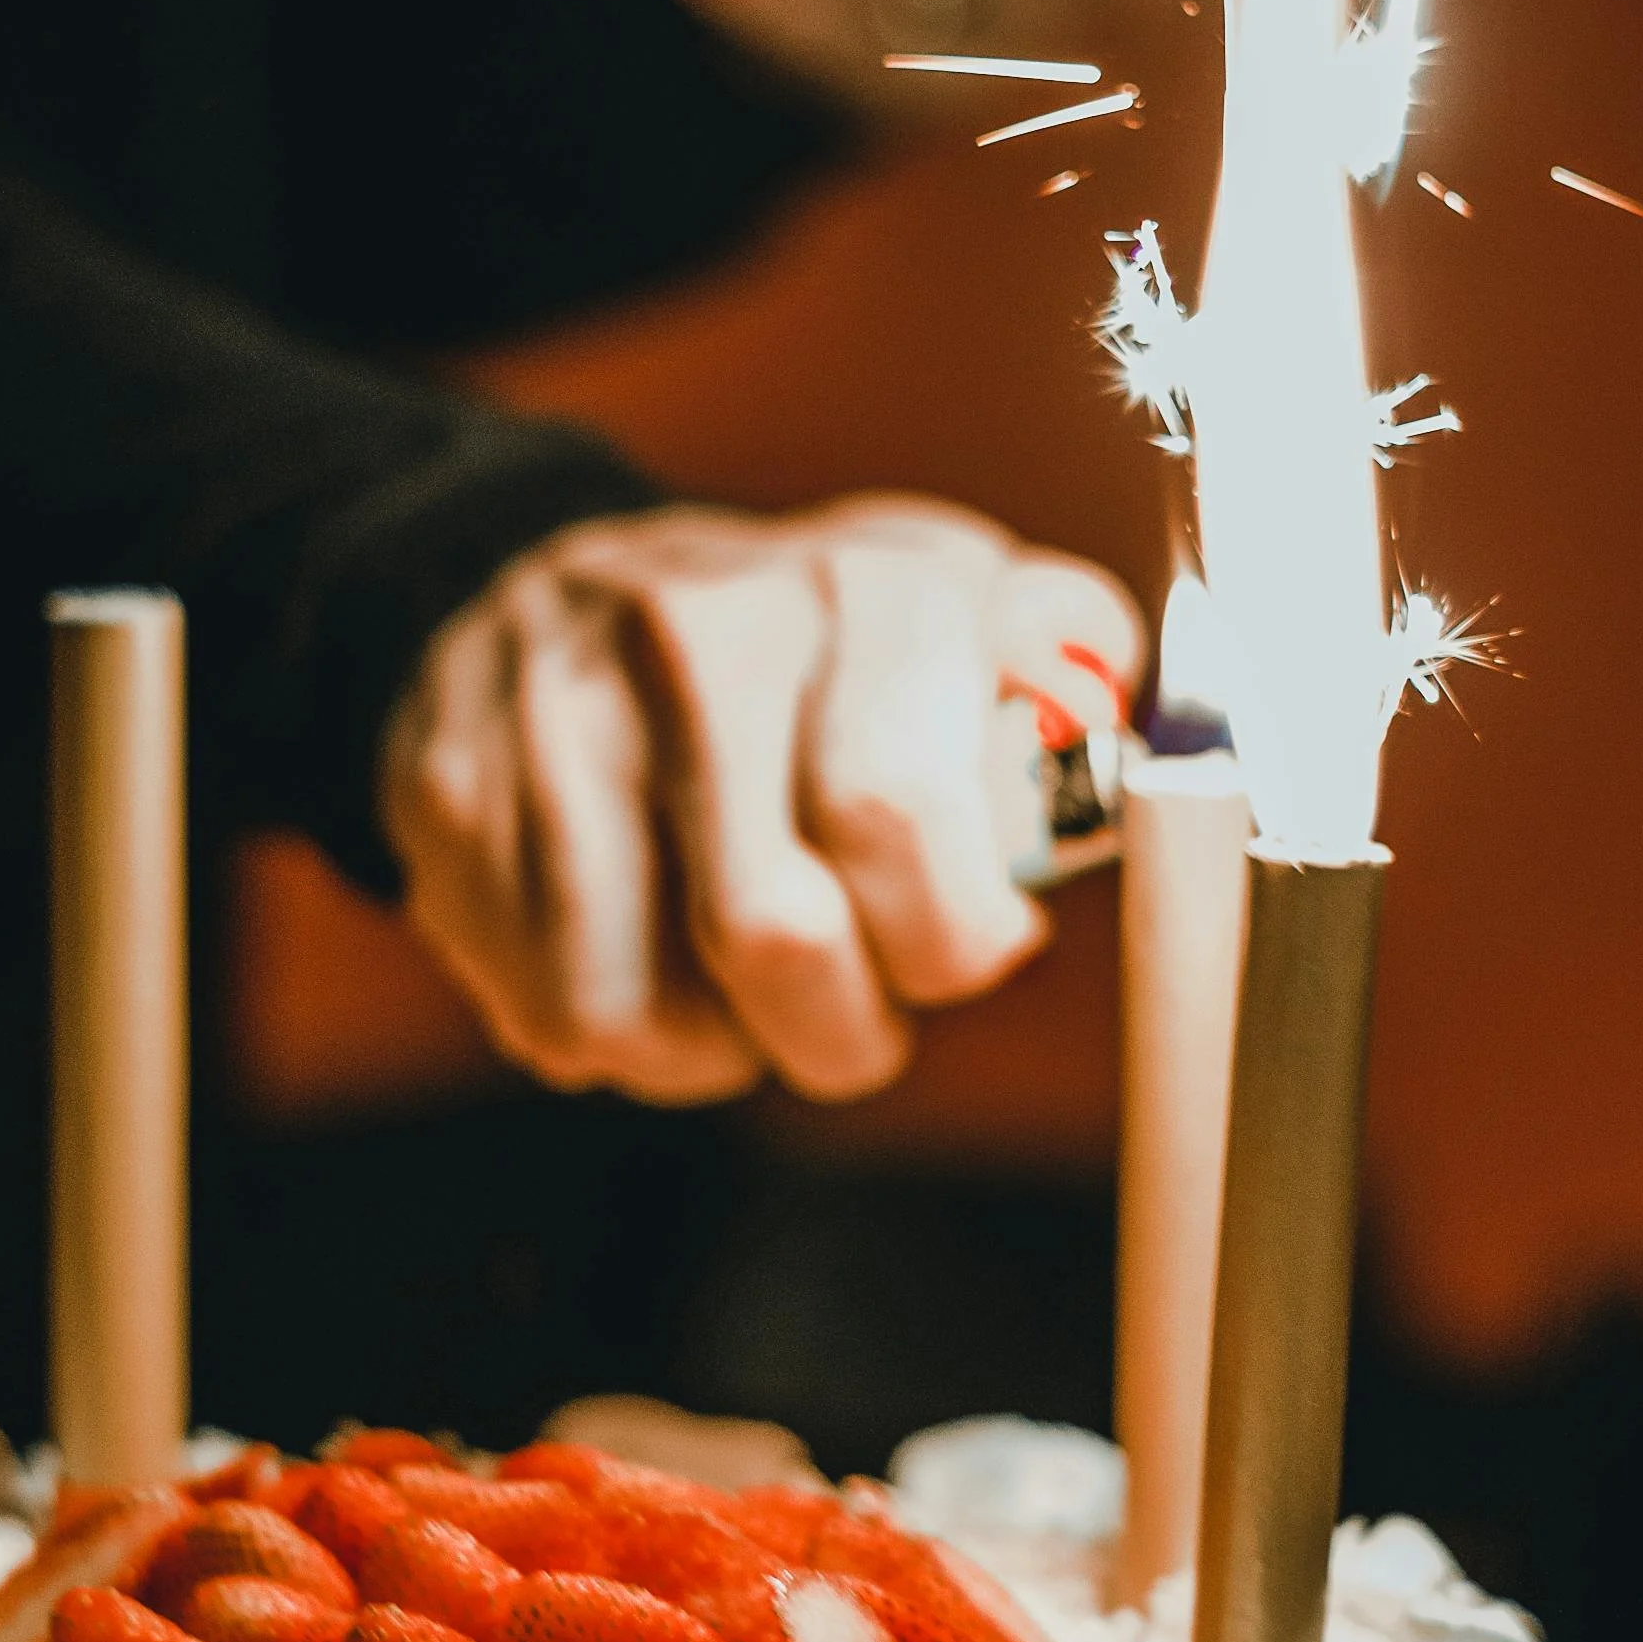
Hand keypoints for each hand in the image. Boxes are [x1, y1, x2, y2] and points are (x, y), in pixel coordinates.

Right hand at [379, 496, 1142, 1105]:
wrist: (562, 585)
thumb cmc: (812, 648)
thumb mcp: (969, 620)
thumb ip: (1077, 691)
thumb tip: (1191, 774)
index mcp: (869, 589)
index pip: (901, 823)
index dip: (944, 945)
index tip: (958, 953)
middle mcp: (702, 632)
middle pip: (775, 937)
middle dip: (838, 1033)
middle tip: (854, 1022)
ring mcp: (557, 713)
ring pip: (641, 1014)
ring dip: (715, 1055)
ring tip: (739, 999)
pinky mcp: (451, 790)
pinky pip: (545, 1012)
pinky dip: (605, 1041)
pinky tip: (638, 967)